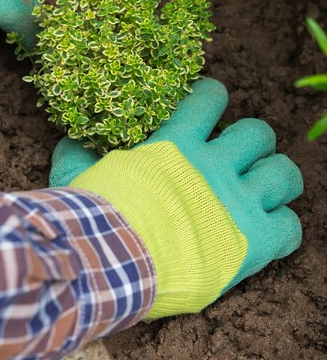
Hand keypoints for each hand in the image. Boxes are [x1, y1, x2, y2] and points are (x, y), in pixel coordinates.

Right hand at [50, 78, 302, 316]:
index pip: (210, 97)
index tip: (209, 107)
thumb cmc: (94, 218)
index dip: (213, 97)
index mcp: (176, 144)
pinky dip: (282, 228)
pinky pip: (290, 227)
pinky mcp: (253, 241)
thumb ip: (77, 155)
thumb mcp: (77, 177)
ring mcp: (237, 201)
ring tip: (261, 190)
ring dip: (275, 179)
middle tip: (238, 158)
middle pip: (259, 133)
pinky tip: (265, 233)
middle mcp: (214, 165)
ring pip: (284, 173)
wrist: (111, 262)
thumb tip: (69, 141)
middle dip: (252, 142)